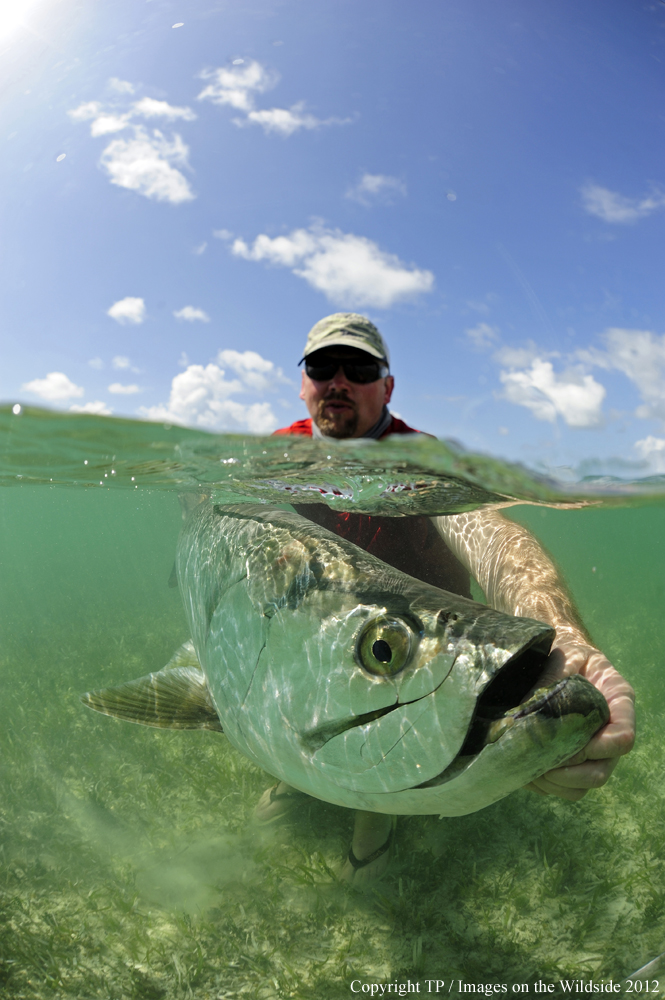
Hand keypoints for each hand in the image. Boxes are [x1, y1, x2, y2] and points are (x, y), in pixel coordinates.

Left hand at [524, 640, 634, 800]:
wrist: (558, 658)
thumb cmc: (565, 653)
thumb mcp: (564, 657)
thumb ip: (554, 679)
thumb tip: (529, 709)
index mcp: (617, 702)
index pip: (623, 738)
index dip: (601, 748)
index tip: (572, 743)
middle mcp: (608, 732)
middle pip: (602, 771)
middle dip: (572, 773)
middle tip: (543, 763)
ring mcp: (591, 750)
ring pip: (583, 785)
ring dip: (556, 783)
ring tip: (530, 768)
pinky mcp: (573, 760)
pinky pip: (564, 787)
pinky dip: (545, 785)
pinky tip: (524, 769)